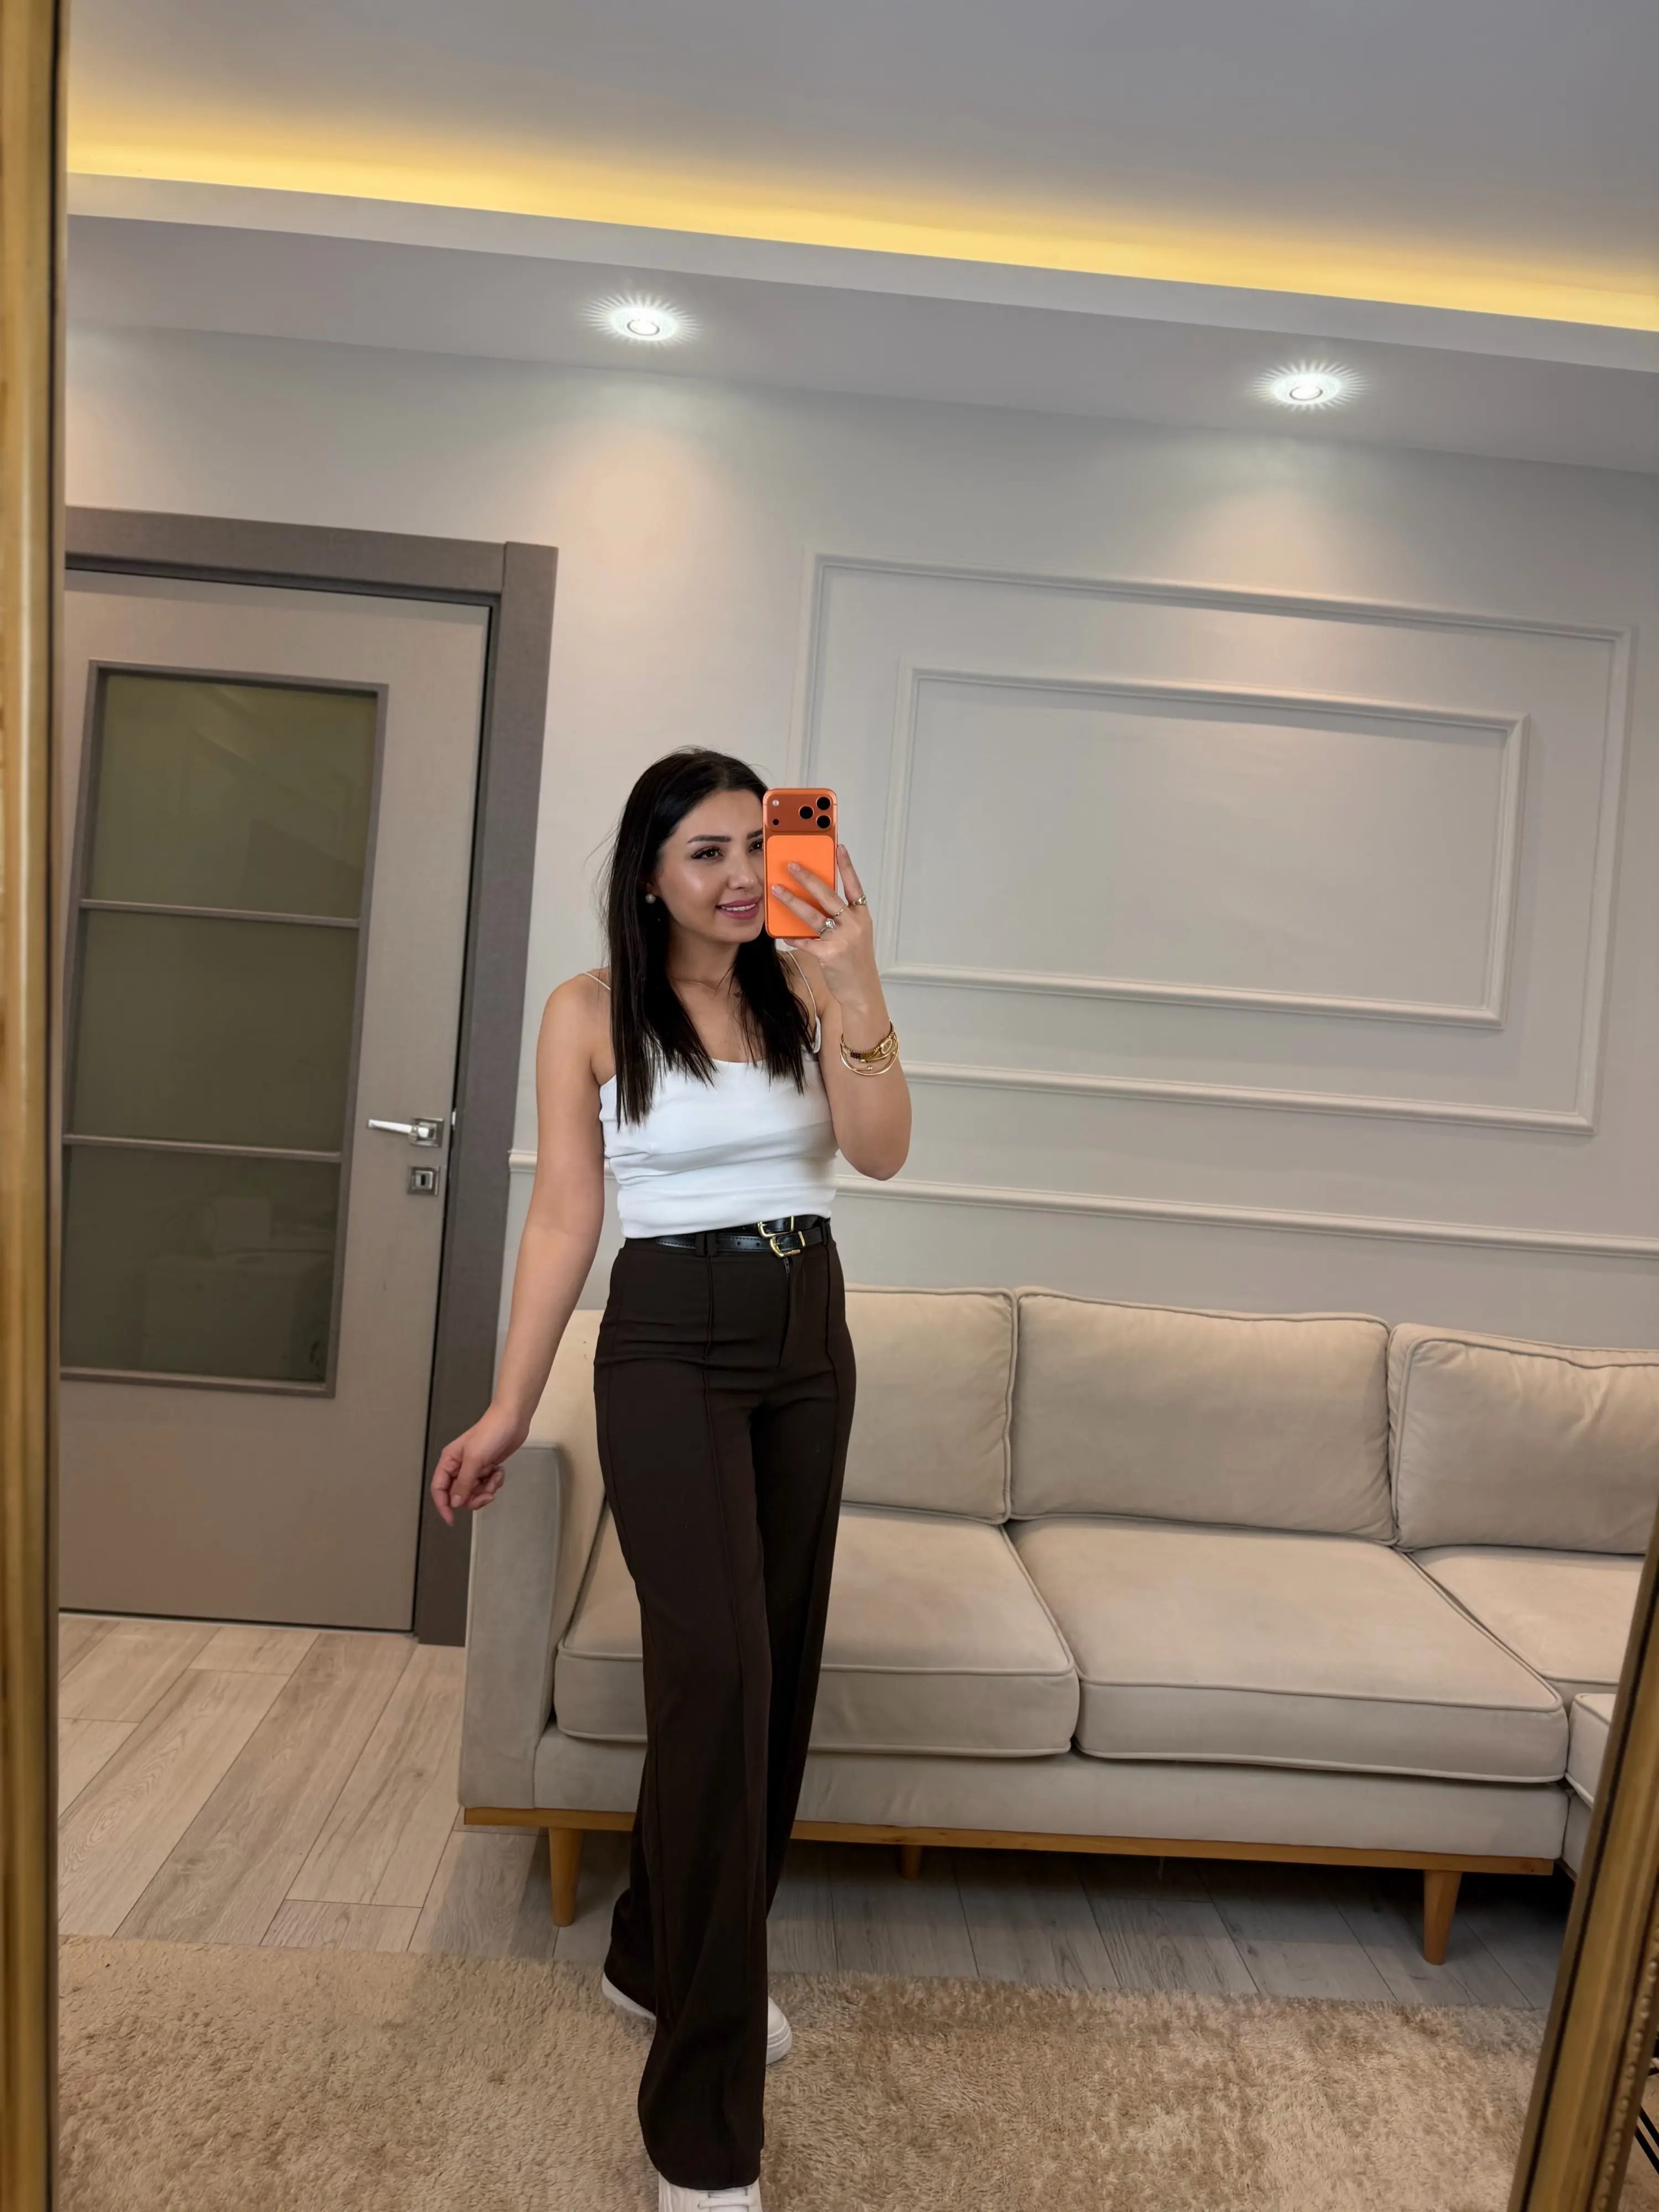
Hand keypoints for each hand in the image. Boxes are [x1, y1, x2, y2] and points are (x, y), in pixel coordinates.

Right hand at [430, 1401, 528, 1524]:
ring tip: (495, 1476)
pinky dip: (494, 1482)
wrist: (513, 1419)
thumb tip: (454, 1504)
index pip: (439, 1489)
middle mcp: (459, 1467)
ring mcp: (474, 1468)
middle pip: (459, 1495)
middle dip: (474, 1498)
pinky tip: (500, 1471)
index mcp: (449, 1462)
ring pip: (475, 1492)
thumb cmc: (490, 1435)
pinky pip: (487, 1485)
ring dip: (487, 1489)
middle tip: (487, 1495)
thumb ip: (463, 1483)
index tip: (452, 1521)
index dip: (443, 1506)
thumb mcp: (475, 1459)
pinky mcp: (488, 1468)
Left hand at [769, 843, 878, 1003]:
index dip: (846, 866)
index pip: (854, 885)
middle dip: (808, 878)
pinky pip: (805, 941)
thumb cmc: (855, 961)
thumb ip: (838, 919)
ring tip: (777, 890)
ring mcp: (842, 939)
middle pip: (828, 896)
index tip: (838, 847)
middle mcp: (854, 925)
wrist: (862, 991)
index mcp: (861, 916)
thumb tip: (811, 902)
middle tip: (791, 866)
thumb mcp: (854, 935)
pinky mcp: (829, 954)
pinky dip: (793, 937)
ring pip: (812, 915)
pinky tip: (782, 933)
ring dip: (792, 901)